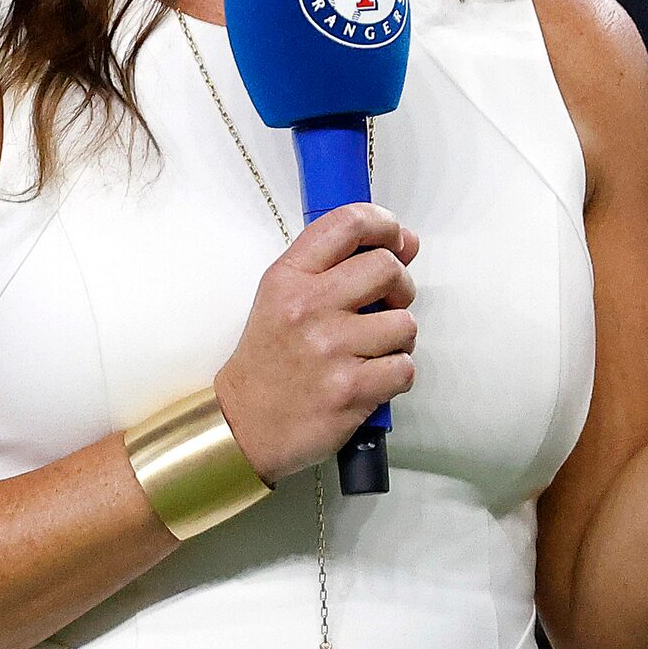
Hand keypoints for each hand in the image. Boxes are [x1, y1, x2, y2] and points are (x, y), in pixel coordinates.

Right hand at [214, 203, 419, 484]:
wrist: (243, 425)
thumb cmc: (267, 362)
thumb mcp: (281, 298)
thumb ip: (333, 267)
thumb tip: (402, 244)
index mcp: (288, 278)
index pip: (346, 224)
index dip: (384, 224)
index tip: (396, 239)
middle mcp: (308, 307)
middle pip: (386, 267)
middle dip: (401, 285)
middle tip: (388, 304)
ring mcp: (330, 348)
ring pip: (404, 323)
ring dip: (398, 339)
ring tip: (373, 350)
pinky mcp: (350, 389)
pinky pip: (404, 367)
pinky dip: (396, 375)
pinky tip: (371, 378)